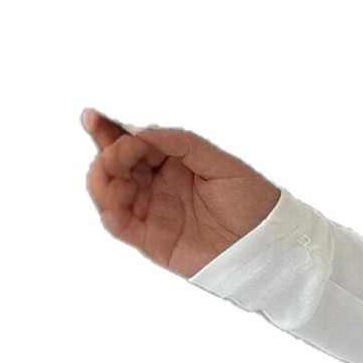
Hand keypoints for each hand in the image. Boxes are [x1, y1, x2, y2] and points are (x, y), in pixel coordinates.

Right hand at [80, 107, 281, 277]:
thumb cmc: (253, 202)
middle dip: (107, 153)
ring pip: (111, 193)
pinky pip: (121, 226)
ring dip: (104, 180)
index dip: (110, 130)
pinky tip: (113, 200)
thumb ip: (182, 144)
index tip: (94, 118)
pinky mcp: (152, 240)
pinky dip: (111, 212)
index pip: (134, 143)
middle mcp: (157, 185)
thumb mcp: (221, 163)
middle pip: (115, 165)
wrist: (269, 244)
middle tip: (114, 150)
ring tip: (113, 171)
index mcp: (172, 162)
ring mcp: (152, 212)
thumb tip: (141, 132)